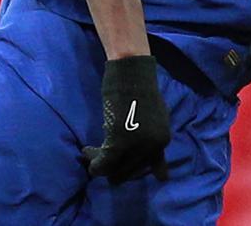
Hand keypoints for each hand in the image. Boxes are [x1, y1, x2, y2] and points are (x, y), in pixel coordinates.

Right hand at [82, 56, 169, 183]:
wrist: (131, 75)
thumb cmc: (140, 93)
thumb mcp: (156, 121)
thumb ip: (154, 145)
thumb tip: (162, 176)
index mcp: (164, 141)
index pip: (148, 170)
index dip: (129, 168)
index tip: (116, 160)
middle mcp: (154, 146)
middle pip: (128, 173)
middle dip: (111, 168)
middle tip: (97, 154)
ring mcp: (138, 145)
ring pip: (113, 170)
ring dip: (99, 165)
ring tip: (90, 151)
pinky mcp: (119, 142)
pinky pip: (102, 164)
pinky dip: (93, 162)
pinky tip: (86, 150)